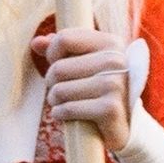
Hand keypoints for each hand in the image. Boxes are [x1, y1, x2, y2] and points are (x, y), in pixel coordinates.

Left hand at [31, 28, 131, 151]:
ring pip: (60, 90)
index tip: (57, 64)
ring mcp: (115, 84)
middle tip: (60, 90)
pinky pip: (68, 108)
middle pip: (58, 68)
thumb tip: (36, 42)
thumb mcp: (83, 63)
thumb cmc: (99, 88)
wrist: (127, 124)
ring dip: (54, 100)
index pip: (64, 38)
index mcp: (111, 43)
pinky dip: (60, 113)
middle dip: (51, 82)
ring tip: (64, 103)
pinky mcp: (110, 109)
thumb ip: (60, 49)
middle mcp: (116, 60)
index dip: (52, 53)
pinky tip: (66, 115)